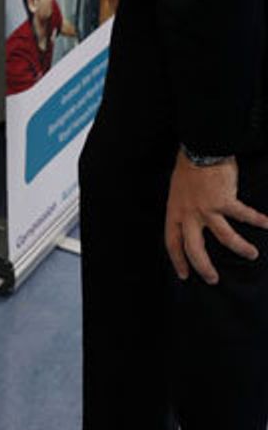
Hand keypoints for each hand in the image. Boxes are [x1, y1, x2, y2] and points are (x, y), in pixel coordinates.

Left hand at [164, 150, 267, 282]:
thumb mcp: (177, 191)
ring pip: (224, 237)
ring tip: (252, 254)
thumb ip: (184, 208)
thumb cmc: (188, 169)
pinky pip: (244, 215)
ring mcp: (207, 208)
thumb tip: (190, 222)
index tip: (183, 274)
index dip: (177, 259)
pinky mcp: (225, 201)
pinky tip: (267, 224)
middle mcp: (189, 213)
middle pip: (194, 248)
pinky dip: (257, 220)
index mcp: (175, 210)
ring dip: (240, 248)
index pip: (171, 240)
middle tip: (212, 279)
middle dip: (203, 267)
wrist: (199, 150)